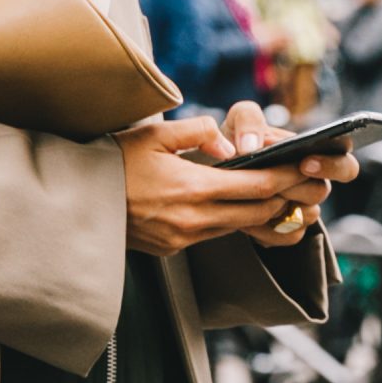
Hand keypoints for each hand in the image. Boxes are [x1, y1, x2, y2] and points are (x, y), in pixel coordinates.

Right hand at [119, 111, 334, 257]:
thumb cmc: (114, 161)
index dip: (286, 178)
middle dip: (281, 199)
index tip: (304, 169)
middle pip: (255, 213)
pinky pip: (210, 235)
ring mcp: (182, 239)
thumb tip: (230, 145)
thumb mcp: (154, 135)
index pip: (256, 186)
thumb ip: (198, 133)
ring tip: (274, 194)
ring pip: (235, 227)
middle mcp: (193, 219)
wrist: (77, 201)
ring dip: (256, 212)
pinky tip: (230, 207)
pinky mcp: (171, 249)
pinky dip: (226, 221)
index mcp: (193, 188)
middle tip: (301, 185)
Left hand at [220, 98, 359, 245]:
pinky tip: (245, 220)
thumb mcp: (238, 120)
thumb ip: (248, 119)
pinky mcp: (288, 232)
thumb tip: (251, 145)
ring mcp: (303, 210)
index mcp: (315, 155)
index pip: (345, 166)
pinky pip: (288, 236)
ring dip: (278, 206)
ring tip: (249, 197)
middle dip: (293, 187)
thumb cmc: (235, 142)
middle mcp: (314, 184)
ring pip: (306, 216)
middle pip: (321, 192)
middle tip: (268, 182)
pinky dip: (267, 230)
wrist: (217, 174)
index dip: (332, 166)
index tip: (306, 164)